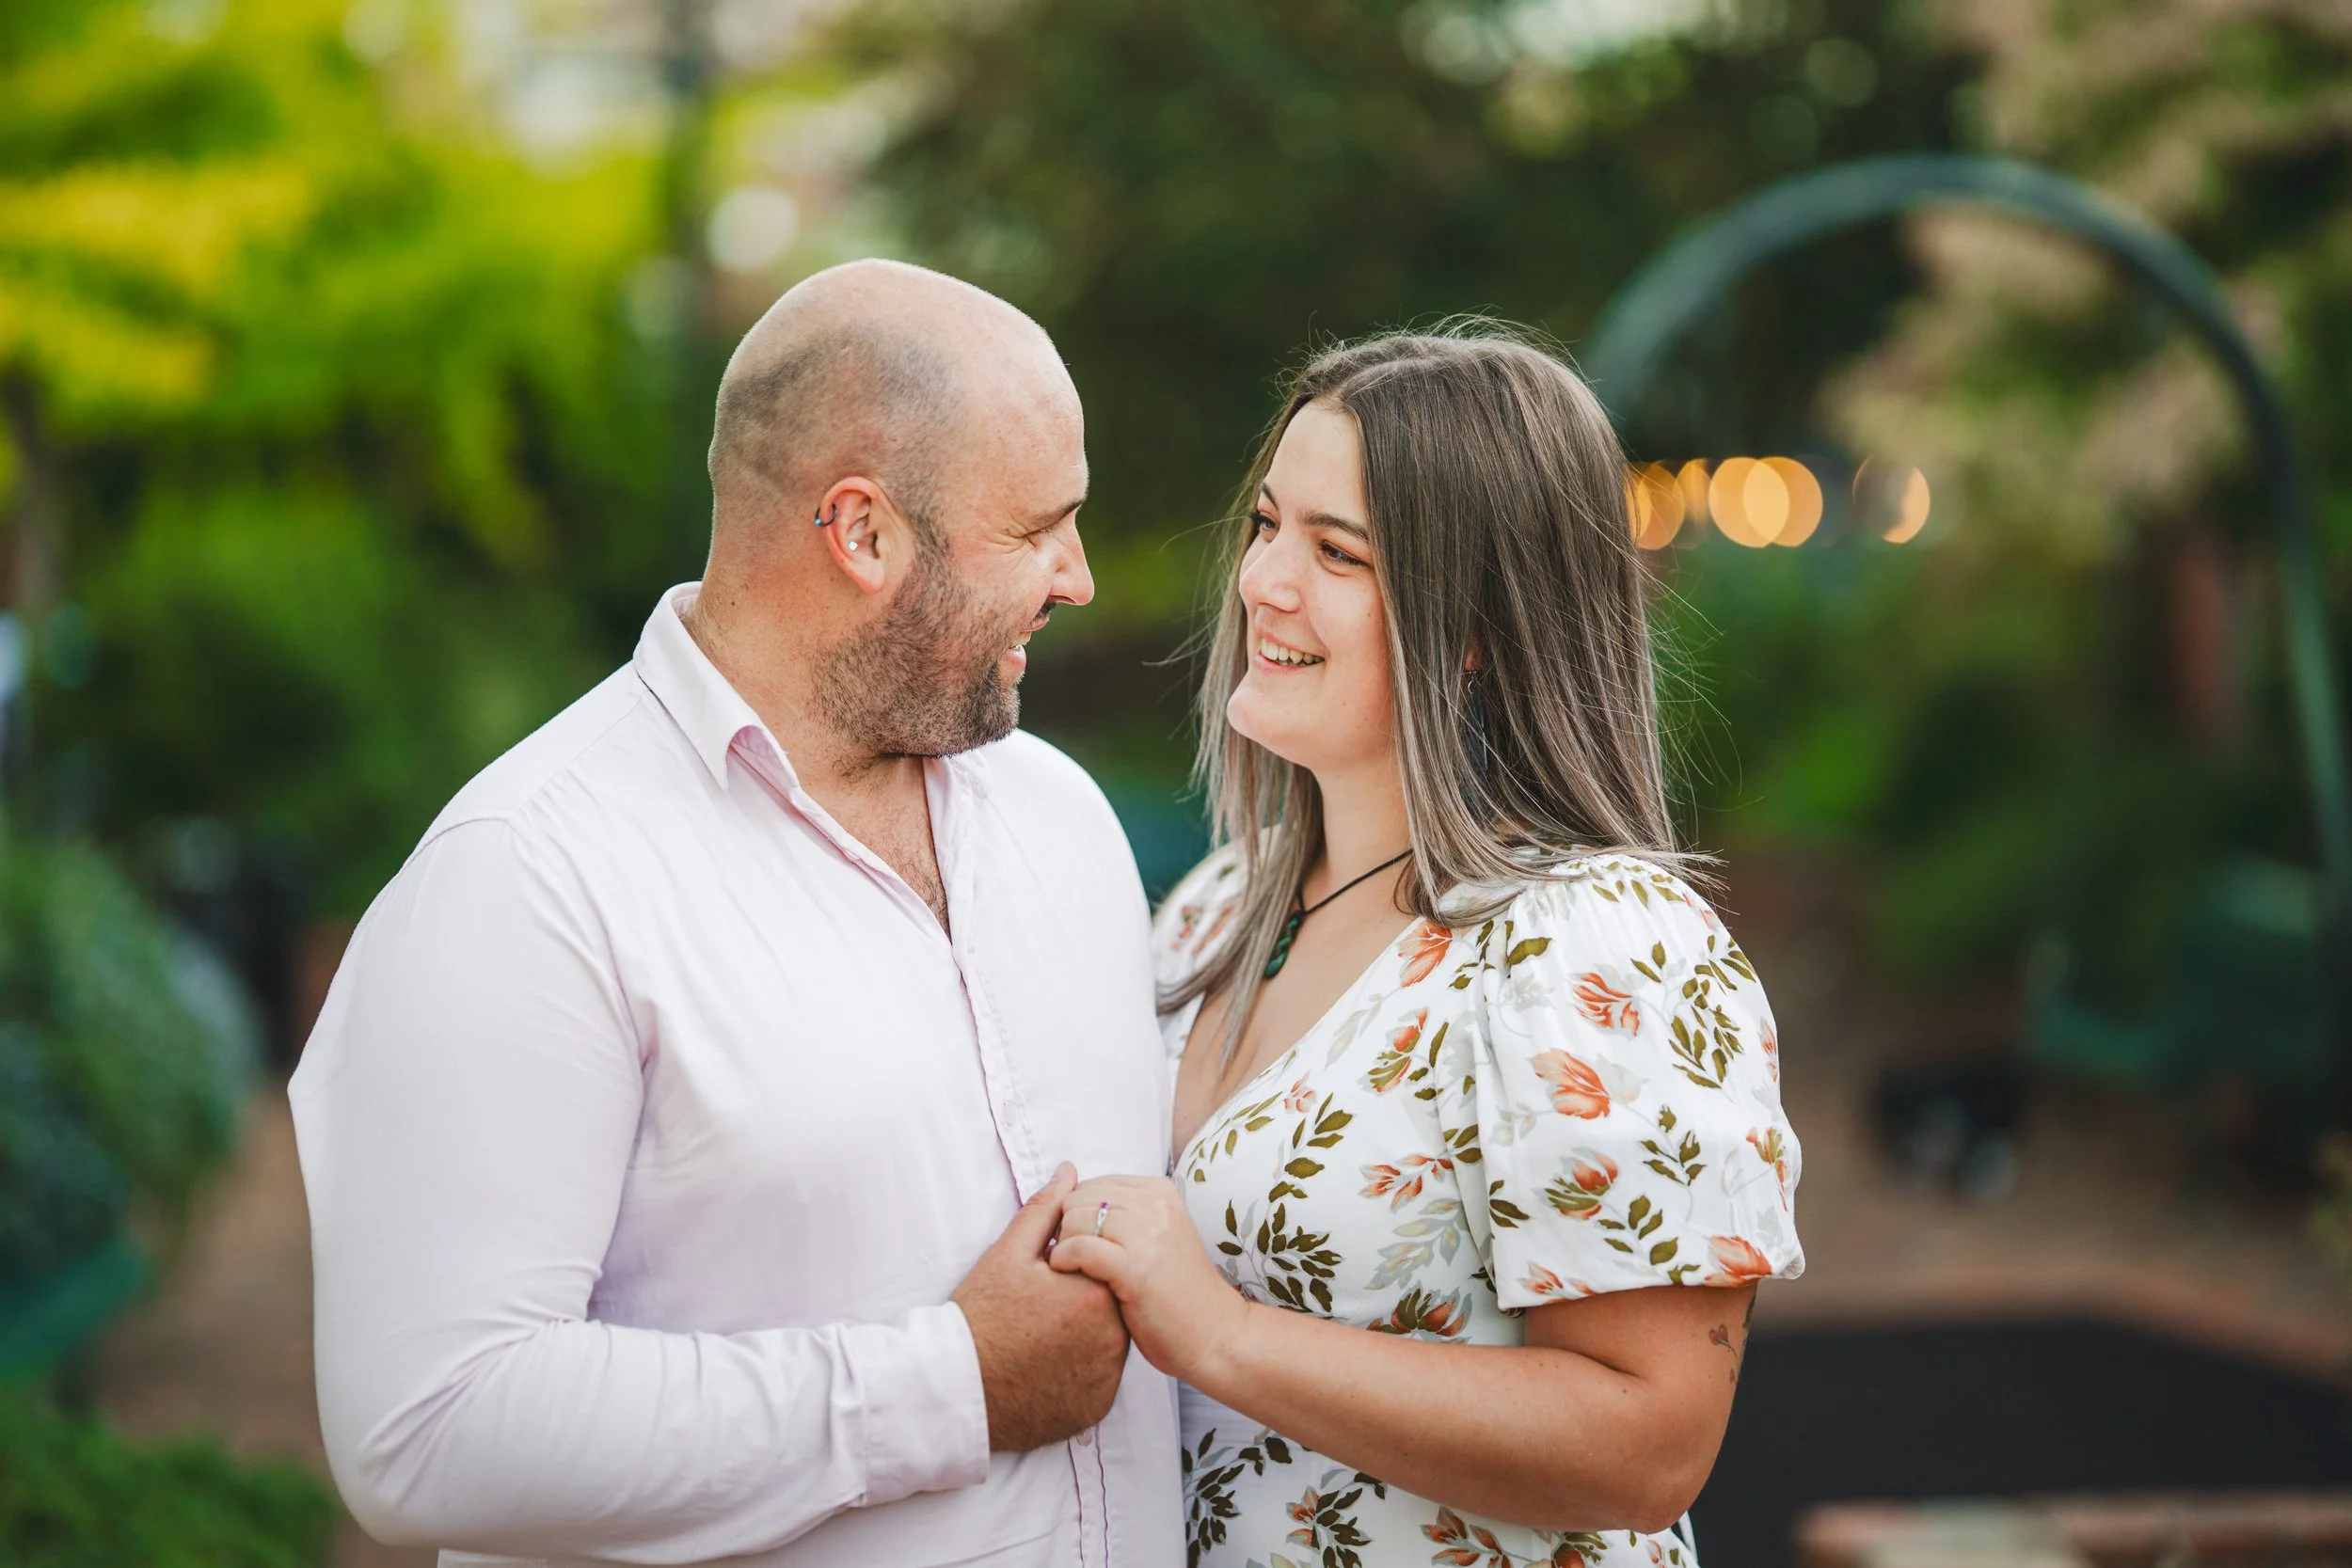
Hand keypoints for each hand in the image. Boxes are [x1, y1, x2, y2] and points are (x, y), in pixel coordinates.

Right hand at [952, 1163, 1130, 1451]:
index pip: (1107, 1265)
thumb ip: (1046, 1208)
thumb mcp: (1008, 1254)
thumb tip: (1070, 1170)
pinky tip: (1046, 1366)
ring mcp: (1107, 1377)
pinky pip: (1101, 1380)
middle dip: (1084, 1301)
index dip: (1075, 1268)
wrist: (957, 1389)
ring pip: (1110, 1342)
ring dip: (1087, 1335)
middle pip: (1113, 1304)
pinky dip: (1082, 1372)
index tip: (1046, 1281)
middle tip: (1042, 1311)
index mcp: (1097, 1292)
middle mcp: (1114, 1337)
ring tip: (1042, 1337)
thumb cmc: (980, 1316)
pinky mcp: (1098, 1407)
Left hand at [1049, 1176, 1250, 1384]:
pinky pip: (1078, 1248)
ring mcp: (1147, 1233)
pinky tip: (1068, 1275)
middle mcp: (1154, 1204)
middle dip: (1065, 1227)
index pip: (1092, 1184)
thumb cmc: (1177, 1291)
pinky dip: (1063, 1260)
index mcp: (1159, 1191)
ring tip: (1070, 1268)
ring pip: (1075, 1219)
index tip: (1079, 1242)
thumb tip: (1067, 1200)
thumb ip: (1122, 1213)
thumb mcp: (1156, 1236)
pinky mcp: (1134, 1267)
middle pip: (1078, 1198)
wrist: (1215, 1334)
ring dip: (1062, 1245)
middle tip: (1072, 1258)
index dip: (1075, 1213)